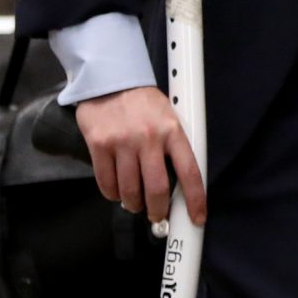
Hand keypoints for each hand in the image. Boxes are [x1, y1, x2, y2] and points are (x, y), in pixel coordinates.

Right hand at [75, 85, 206, 227]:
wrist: (110, 79)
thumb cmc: (143, 102)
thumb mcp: (168, 116)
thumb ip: (173, 145)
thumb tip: (180, 181)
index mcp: (173, 130)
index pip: (190, 172)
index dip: (196, 200)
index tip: (197, 218)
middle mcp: (149, 138)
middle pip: (157, 189)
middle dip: (158, 211)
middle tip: (157, 217)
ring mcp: (123, 143)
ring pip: (130, 191)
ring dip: (134, 204)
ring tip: (135, 204)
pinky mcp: (99, 146)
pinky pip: (107, 183)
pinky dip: (113, 194)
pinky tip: (117, 191)